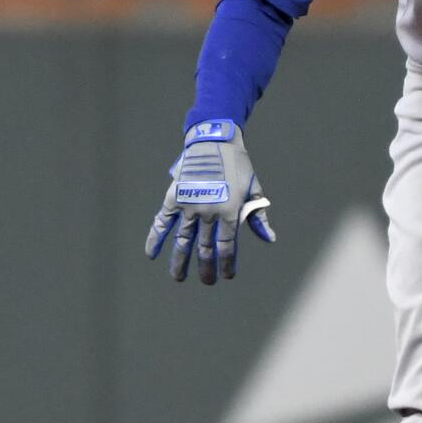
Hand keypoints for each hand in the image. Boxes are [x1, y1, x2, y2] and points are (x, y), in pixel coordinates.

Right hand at [143, 119, 274, 283]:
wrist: (215, 141)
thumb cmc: (238, 165)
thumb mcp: (253, 189)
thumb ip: (258, 216)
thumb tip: (270, 239)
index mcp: (230, 212)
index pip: (227, 247)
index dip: (227, 264)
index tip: (226, 276)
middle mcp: (208, 212)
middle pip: (205, 248)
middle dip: (206, 268)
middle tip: (206, 281)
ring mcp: (189, 206)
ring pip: (183, 241)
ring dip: (180, 261)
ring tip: (178, 278)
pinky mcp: (174, 197)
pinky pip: (162, 222)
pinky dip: (155, 238)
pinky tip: (151, 254)